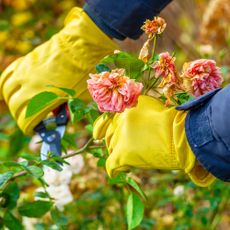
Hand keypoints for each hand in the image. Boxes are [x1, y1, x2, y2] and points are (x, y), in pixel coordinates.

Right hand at [0, 7, 117, 134]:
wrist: (83, 46)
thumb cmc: (85, 73)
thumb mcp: (79, 97)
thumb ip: (67, 110)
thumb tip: (60, 116)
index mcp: (45, 98)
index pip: (27, 120)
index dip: (29, 128)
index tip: (33, 129)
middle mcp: (30, 85)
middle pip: (15, 107)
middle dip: (21, 116)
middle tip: (30, 118)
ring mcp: (25, 72)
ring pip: (7, 91)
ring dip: (12, 101)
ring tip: (22, 105)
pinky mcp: (26, 61)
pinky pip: (8, 75)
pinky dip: (8, 84)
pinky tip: (16, 87)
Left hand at [93, 95, 214, 186]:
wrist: (179, 134)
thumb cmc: (169, 119)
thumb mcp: (149, 104)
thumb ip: (134, 105)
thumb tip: (127, 108)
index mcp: (124, 111)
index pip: (105, 121)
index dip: (100, 129)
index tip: (97, 135)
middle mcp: (119, 123)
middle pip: (109, 136)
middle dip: (114, 142)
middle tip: (123, 148)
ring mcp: (120, 139)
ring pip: (111, 149)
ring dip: (117, 153)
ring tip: (128, 157)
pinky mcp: (122, 154)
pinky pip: (111, 164)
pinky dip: (112, 169)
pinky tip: (115, 171)